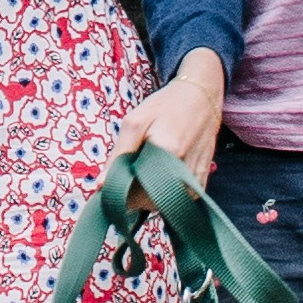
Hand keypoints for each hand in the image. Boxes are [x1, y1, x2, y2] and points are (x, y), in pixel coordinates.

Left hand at [111, 49, 225, 189]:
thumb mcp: (136, 121)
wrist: (201, 99)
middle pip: (147, 202)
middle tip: (133, 165)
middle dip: (132, 191)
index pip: (133, 193)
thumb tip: (100, 184)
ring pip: (161, 203)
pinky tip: (162, 170)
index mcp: (167, 153)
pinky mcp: (202, 182)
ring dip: (148, 193)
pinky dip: (164, 191)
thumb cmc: (165, 106)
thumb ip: (118, 154)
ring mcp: (196, 180)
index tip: (113, 178)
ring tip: (149, 165)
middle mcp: (185, 171)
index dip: (119, 190)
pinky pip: (175, 199)